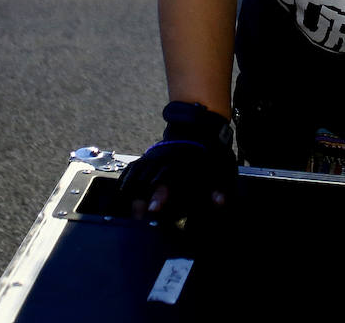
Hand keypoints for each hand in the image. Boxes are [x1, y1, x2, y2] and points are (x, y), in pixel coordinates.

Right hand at [117, 102, 235, 226]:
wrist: (199, 128)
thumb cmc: (210, 153)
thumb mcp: (221, 167)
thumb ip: (220, 186)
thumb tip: (220, 203)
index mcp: (180, 161)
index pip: (167, 178)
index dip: (160, 193)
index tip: (154, 209)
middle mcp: (163, 157)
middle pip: (147, 177)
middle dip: (140, 197)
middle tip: (138, 215)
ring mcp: (153, 156)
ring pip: (137, 173)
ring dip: (131, 192)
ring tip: (130, 211)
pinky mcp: (147, 157)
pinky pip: (131, 169)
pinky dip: (125, 181)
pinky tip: (122, 195)